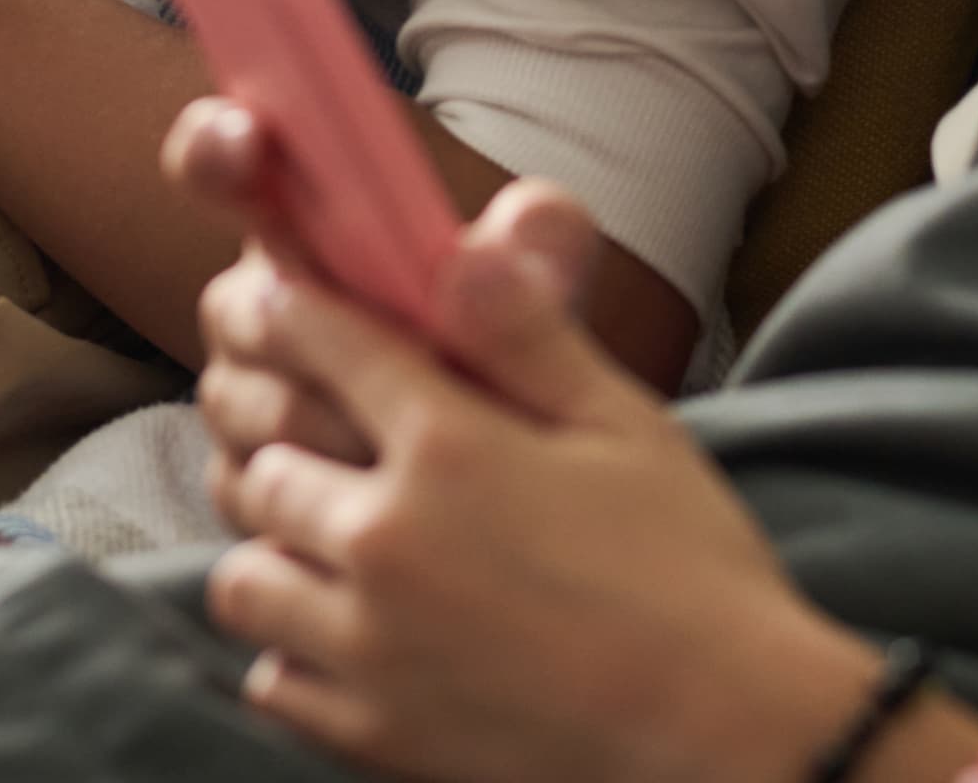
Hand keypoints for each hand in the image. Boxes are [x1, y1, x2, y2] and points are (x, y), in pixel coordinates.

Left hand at [194, 176, 889, 782]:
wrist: (730, 738)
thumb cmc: (692, 572)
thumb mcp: (625, 427)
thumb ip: (528, 334)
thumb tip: (466, 243)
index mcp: (449, 448)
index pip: (322, 345)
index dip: (290, 313)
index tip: (279, 306)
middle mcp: (387, 541)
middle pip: (266, 467)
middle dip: (284, 441)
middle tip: (323, 439)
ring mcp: (372, 647)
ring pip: (246, 579)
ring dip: (276, 552)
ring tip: (327, 545)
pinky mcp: (374, 734)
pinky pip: (273, 679)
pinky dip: (292, 653)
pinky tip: (346, 634)